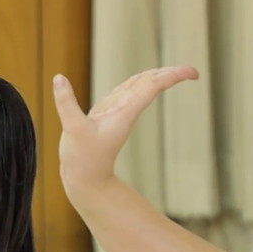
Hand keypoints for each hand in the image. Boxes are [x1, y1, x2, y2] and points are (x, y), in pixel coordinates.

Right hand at [51, 66, 198, 194]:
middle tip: (191, 72)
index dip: (173, 75)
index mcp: (125, 110)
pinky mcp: (105, 115)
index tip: (194, 73)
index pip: (153, 85)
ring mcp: (116, 112)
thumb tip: (58, 78)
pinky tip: (136, 82)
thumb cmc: (82, 158)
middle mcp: (124, 109)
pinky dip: (134, 84)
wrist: (84, 179)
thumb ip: (65, 104)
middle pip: (151, 84)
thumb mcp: (73, 130)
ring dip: (154, 77)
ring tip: (170, 72)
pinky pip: (124, 95)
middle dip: (170, 75)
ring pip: (139, 89)